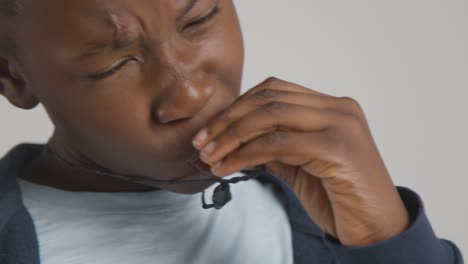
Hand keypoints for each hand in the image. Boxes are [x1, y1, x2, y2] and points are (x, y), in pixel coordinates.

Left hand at [192, 77, 408, 246]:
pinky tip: (227, 167)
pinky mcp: (338, 148)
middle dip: (228, 119)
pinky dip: (245, 154)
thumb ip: (275, 145)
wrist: (376, 229)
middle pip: (269, 98)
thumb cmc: (340, 198)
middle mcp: (339, 108)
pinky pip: (278, 144)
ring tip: (210, 155)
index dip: (237, 107)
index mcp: (332, 107)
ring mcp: (341, 124)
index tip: (211, 129)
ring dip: (232, 136)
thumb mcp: (300, 165)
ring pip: (271, 116)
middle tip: (202, 141)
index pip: (275, 91)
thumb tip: (235, 138)